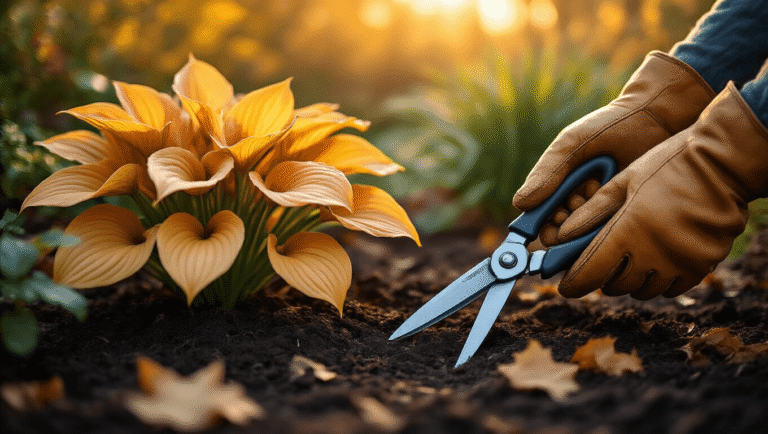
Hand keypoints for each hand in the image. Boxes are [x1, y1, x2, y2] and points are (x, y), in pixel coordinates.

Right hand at [512, 52, 714, 245]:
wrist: (654, 118)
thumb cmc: (608, 127)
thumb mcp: (571, 144)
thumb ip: (546, 172)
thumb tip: (519, 205)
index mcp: (559, 191)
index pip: (544, 224)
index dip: (547, 226)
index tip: (557, 215)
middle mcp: (581, 205)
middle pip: (566, 236)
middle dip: (570, 223)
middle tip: (580, 198)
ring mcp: (605, 211)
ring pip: (589, 236)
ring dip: (591, 219)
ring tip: (598, 188)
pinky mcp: (629, 213)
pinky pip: (615, 231)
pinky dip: (612, 220)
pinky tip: (615, 197)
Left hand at [556, 83, 767, 298]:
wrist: (723, 164)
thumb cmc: (666, 166)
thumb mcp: (622, 182)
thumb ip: (590, 211)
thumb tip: (561, 233)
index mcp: (627, 230)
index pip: (589, 273)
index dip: (574, 283)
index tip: (566, 285)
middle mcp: (653, 254)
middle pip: (614, 285)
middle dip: (602, 276)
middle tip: (602, 260)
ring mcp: (680, 263)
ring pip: (642, 290)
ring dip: (631, 279)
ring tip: (631, 257)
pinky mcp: (702, 266)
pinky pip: (671, 288)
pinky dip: (659, 279)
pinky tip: (658, 259)